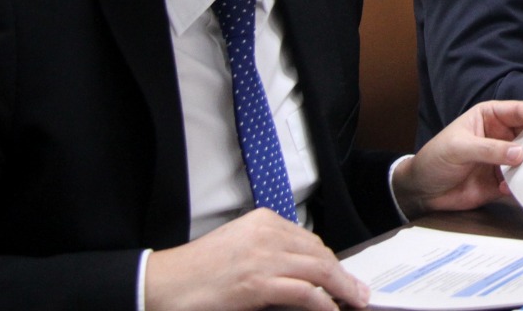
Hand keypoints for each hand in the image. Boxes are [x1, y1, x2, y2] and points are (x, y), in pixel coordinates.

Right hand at [145, 208, 366, 310]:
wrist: (163, 284)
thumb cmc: (197, 273)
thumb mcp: (239, 250)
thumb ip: (270, 255)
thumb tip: (302, 277)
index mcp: (263, 221)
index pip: (310, 241)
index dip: (331, 263)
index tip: (344, 278)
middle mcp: (268, 233)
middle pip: (320, 254)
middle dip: (343, 277)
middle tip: (360, 294)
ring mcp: (265, 256)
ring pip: (320, 270)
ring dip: (343, 290)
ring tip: (356, 303)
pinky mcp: (259, 282)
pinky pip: (305, 292)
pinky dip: (324, 304)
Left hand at [392, 99, 522, 216]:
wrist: (421, 191)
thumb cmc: (435, 158)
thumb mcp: (459, 149)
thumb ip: (489, 149)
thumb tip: (520, 154)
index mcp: (489, 117)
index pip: (518, 111)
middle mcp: (500, 136)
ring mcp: (501, 159)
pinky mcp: (500, 181)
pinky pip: (518, 181)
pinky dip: (521, 185)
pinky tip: (513, 188)